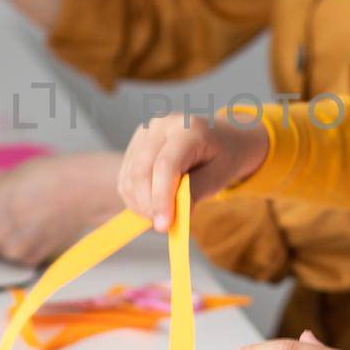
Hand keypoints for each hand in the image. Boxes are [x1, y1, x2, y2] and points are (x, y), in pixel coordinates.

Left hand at [0, 154, 120, 265]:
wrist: (79, 189)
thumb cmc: (44, 177)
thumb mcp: (3, 182)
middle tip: (5, 222)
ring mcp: (9, 249)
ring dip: (8, 244)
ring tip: (27, 223)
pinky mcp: (29, 260)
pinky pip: (19, 260)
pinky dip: (26, 250)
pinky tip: (38, 231)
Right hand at [118, 113, 269, 230]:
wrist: (222, 136)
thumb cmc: (223, 158)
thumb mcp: (218, 178)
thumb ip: (193, 194)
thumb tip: (167, 218)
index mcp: (188, 128)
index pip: (165, 166)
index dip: (161, 198)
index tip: (164, 225)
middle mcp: (162, 124)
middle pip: (141, 171)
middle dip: (148, 204)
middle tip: (162, 225)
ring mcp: (146, 130)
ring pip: (129, 175)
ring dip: (139, 203)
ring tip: (160, 214)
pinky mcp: (136, 141)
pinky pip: (125, 175)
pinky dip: (134, 196)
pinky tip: (152, 202)